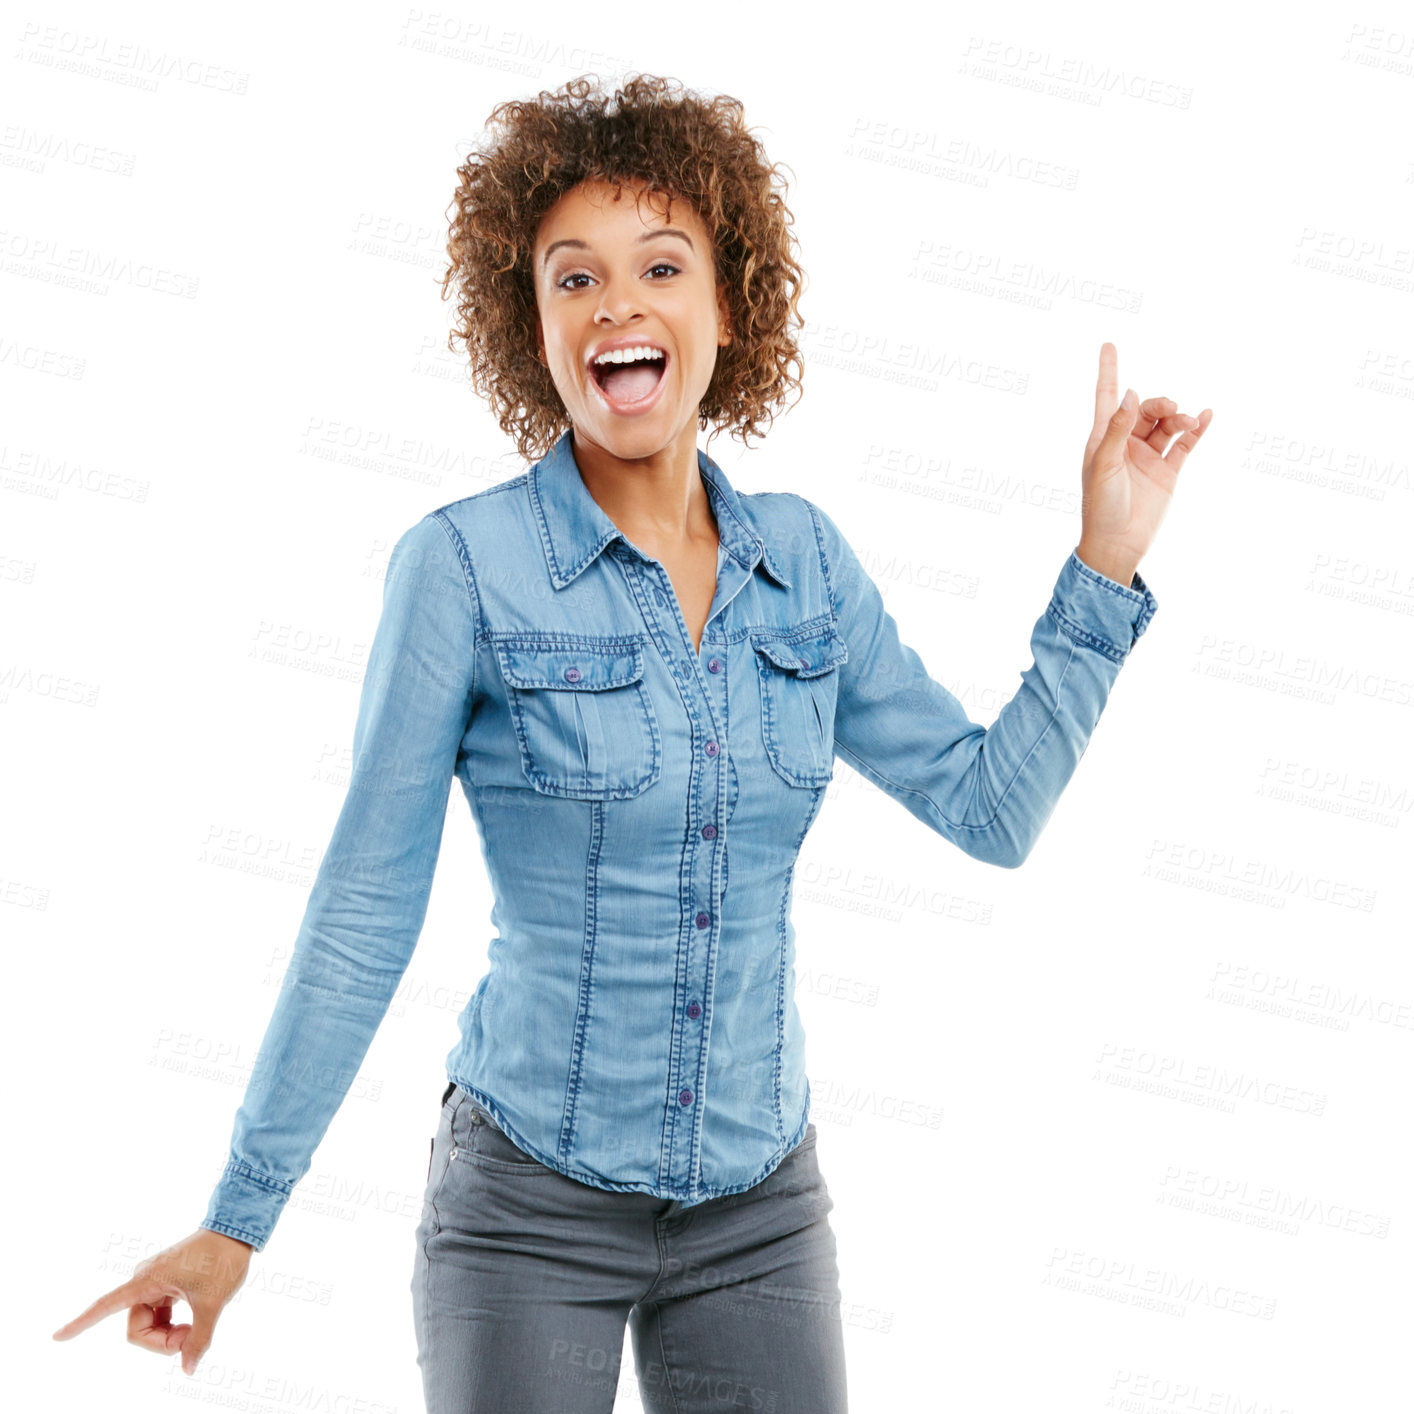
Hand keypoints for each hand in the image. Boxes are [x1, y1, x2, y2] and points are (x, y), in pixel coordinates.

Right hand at [52, 1228, 252, 1376]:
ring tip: (195, 1328)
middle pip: (136, 1329)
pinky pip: (160, 1316)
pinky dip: (173, 1326)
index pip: (105, 1305)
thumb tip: (188, 1369)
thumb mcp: (212, 1303)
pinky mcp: (167, 1285)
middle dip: (160, 1342)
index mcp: (147, 1280)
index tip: (56, 1337)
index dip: (80, 1323)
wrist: (237, 1231)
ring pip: (149, 1325)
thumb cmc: (223, 1260)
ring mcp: (156, 1284)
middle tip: (190, 1339)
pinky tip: (190, 1325)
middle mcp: (145, 1281)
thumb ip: (199, 1338)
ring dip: (168, 1335)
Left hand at [1076, 341, 1212, 585]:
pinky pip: (1184, 444)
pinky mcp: (1167, 472)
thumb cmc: (1101, 506)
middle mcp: (1126, 444)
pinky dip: (1195, 430)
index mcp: (1103, 439)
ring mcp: (1148, 457)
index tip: (1108, 344)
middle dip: (1161, 404)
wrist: (1118, 544)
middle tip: (1172, 409)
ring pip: (1167, 425)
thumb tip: (1132, 394)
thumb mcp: (1103, 465)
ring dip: (1179, 418)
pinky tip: (1205, 416)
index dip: (1108, 371)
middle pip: (1146, 409)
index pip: (1107, 398)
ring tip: (1187, 419)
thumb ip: (1117, 429)